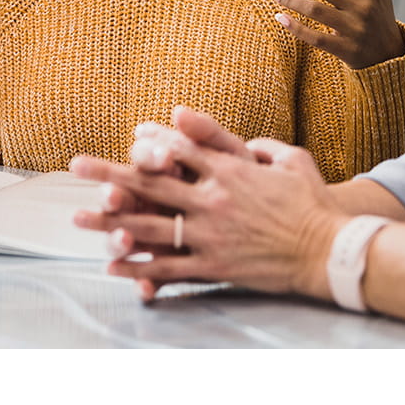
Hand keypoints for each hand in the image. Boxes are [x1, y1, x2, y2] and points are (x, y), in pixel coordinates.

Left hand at [73, 105, 341, 302]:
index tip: (130, 137)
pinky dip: (139, 267)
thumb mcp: (293, 160)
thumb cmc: (313, 204)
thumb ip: (263, 147)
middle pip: (151, 184)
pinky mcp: (214, 266)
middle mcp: (212, 200)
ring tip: (79, 218)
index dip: (151, 143)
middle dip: (110, 173)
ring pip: (150, 227)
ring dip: (111, 222)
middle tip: (77, 166)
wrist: (328, 250)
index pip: (180, 151)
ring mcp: (210, 235)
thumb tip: (245, 142)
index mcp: (230, 170)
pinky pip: (169, 267)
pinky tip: (112, 265)